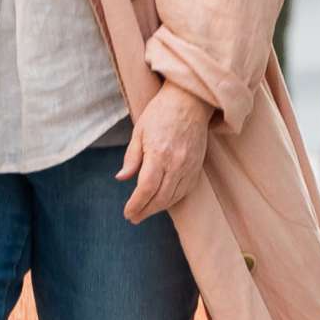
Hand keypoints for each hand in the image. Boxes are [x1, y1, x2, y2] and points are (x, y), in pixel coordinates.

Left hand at [119, 83, 212, 223]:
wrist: (190, 101)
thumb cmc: (160, 112)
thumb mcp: (139, 131)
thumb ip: (131, 157)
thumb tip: (121, 178)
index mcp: (159, 154)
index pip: (146, 188)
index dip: (136, 204)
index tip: (127, 213)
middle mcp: (176, 163)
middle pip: (161, 198)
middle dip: (145, 211)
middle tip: (134, 217)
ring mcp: (189, 166)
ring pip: (174, 197)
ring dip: (159, 208)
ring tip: (145, 211)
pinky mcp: (197, 166)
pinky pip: (186, 190)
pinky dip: (174, 199)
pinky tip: (163, 201)